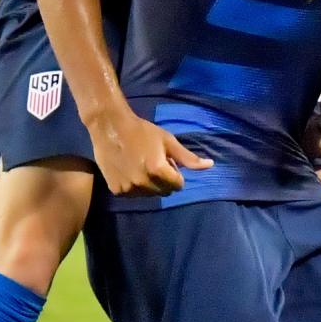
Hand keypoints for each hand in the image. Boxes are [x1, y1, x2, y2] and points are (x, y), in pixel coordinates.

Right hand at [89, 108, 212, 196]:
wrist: (110, 126)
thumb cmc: (142, 131)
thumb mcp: (167, 141)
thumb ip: (188, 158)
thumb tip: (211, 165)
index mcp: (158, 170)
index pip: (178, 185)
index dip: (176, 173)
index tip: (167, 162)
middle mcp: (143, 182)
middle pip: (164, 191)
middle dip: (163, 180)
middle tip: (153, 162)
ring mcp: (128, 188)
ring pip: (148, 194)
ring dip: (149, 184)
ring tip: (140, 165)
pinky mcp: (116, 190)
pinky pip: (133, 194)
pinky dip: (134, 186)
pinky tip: (128, 169)